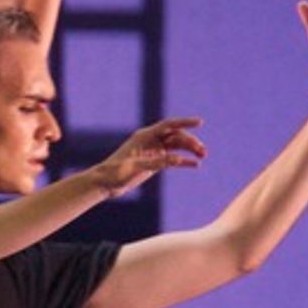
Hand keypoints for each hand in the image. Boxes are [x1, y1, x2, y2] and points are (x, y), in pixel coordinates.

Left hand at [90, 117, 205, 195]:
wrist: (105, 184)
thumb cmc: (116, 172)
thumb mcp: (137, 167)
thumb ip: (158, 162)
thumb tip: (179, 159)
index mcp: (145, 136)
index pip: (169, 125)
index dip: (184, 122)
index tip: (200, 122)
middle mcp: (150, 141)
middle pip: (176, 136)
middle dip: (190, 142)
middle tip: (203, 152)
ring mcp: (153, 151)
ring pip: (176, 147)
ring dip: (190, 150)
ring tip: (203, 156)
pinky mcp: (154, 162)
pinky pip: (172, 159)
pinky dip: (183, 161)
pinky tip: (195, 165)